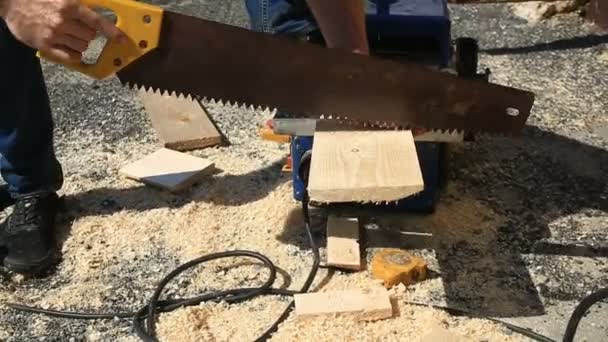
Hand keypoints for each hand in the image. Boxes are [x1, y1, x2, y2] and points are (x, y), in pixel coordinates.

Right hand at [1, 0, 124, 63]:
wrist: (10, 2)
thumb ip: (79, 5)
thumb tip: (96, 11)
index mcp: (69, 5)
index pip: (96, 21)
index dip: (111, 31)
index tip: (121, 38)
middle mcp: (63, 21)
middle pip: (91, 36)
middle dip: (88, 34)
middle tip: (78, 29)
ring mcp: (54, 35)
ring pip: (82, 47)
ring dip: (80, 44)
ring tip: (68, 36)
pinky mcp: (45, 46)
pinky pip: (70, 57)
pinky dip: (74, 55)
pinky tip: (69, 48)